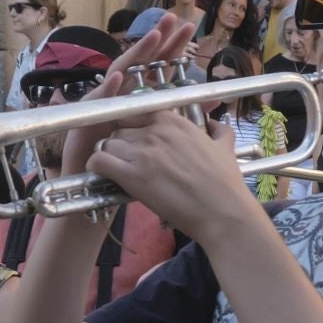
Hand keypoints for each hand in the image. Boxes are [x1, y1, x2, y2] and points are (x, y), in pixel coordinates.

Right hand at [58, 13, 198, 177]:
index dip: (172, 46)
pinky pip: (97, 100)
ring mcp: (104, 102)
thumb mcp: (160, 133)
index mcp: (140, 94)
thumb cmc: (127, 156)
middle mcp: (122, 93)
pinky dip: (108, 88)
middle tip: (171, 19)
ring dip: (136, 54)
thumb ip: (184, 114)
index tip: (187, 26)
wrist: (95, 180)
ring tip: (152, 38)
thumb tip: (214, 101)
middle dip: (156, 38)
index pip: (158, 65)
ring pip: (119, 72)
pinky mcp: (86, 116)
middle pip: (141, 60)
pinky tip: (119, 78)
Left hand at [87, 107, 254, 240]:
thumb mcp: (225, 147)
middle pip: (119, 129)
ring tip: (117, 171)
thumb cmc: (226, 182)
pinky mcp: (133, 176)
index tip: (134, 140)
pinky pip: (99, 161)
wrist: (223, 211)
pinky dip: (97, 167)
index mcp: (173, 120)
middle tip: (127, 160)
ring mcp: (143, 152)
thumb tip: (217, 123)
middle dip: (120, 144)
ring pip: (107, 144)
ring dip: (109, 156)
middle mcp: (155, 131)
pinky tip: (104, 176)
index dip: (131, 126)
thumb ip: (219, 130)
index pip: (135, 111)